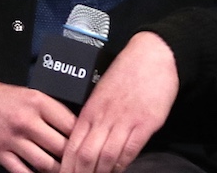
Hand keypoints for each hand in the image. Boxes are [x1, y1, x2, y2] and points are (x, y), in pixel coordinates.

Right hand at [0, 73, 76, 172]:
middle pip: (61, 148)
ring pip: (46, 164)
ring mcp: (12, 139)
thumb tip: (79, 129)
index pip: (72, 125)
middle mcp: (26, 120)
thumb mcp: (31, 94)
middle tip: (79, 162)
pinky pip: (23, 172)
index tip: (88, 145)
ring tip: (63, 170)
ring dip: (58, 171)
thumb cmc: (4, 98)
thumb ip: (53, 110)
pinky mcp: (0, 153)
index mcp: (38, 102)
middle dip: (72, 158)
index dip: (83, 138)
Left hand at [60, 32, 178, 172]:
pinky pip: (129, 149)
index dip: (66, 166)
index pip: (71, 146)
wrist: (150, 56)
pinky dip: (122, 165)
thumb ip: (94, 119)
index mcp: (89, 111)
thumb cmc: (125, 75)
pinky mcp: (144, 123)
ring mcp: (123, 120)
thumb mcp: (101, 95)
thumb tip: (87, 142)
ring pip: (104, 156)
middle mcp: (102, 117)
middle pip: (84, 155)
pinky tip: (117, 171)